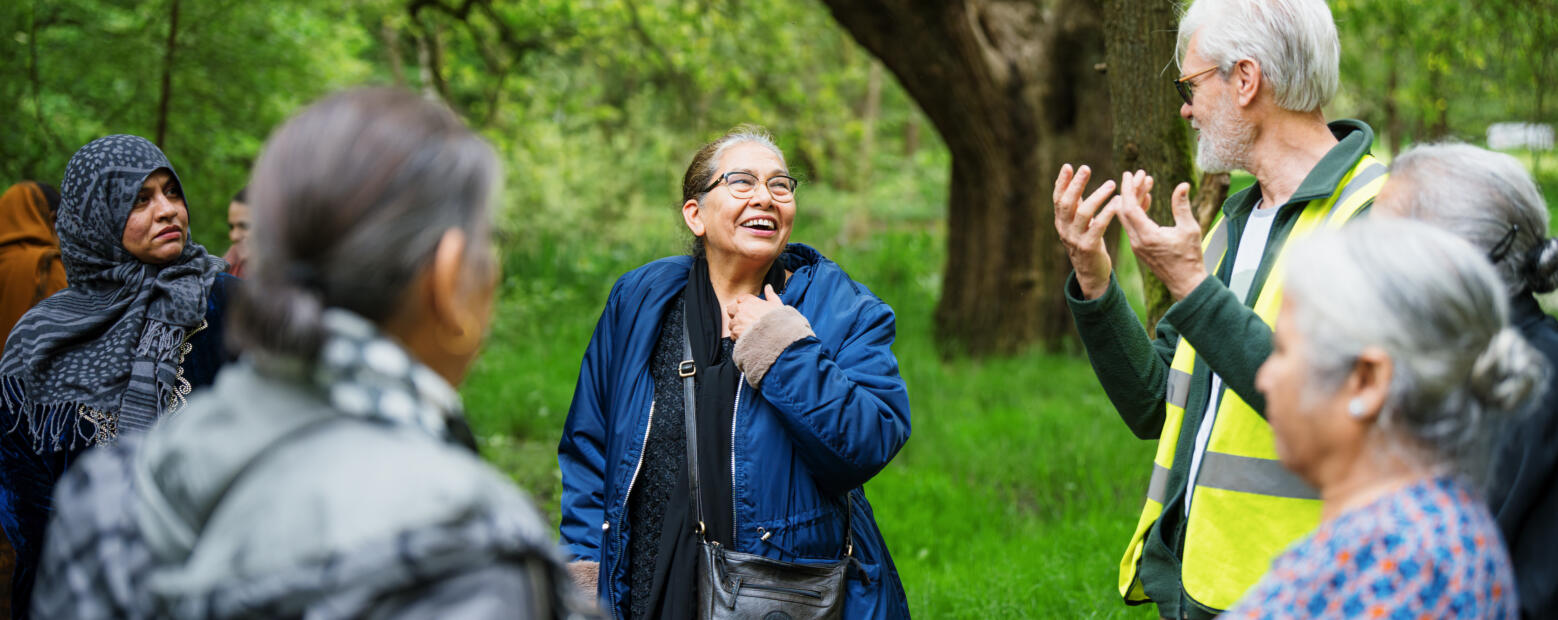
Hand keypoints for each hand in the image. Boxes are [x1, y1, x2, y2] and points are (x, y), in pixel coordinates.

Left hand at [727, 284, 785, 340]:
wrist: (776, 335)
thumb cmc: (777, 320)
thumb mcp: (776, 304)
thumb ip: (770, 294)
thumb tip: (768, 287)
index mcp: (750, 301)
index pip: (740, 299)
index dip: (743, 304)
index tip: (748, 310)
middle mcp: (741, 309)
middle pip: (731, 309)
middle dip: (735, 314)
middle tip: (745, 321)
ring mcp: (737, 321)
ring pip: (731, 323)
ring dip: (737, 327)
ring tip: (747, 331)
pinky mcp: (736, 332)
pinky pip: (732, 334)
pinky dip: (737, 337)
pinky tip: (747, 337)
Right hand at [1053, 164, 1119, 298]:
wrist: (1091, 273)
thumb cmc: (1087, 242)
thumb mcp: (1078, 223)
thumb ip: (1076, 204)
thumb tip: (1072, 180)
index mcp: (1061, 222)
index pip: (1057, 198)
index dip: (1061, 182)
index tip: (1067, 166)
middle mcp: (1064, 229)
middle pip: (1067, 204)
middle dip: (1076, 185)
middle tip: (1086, 168)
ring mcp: (1075, 239)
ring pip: (1083, 213)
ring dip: (1097, 196)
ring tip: (1111, 183)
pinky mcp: (1089, 247)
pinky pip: (1098, 227)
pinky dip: (1107, 213)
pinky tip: (1118, 202)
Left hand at [1113, 170, 1206, 300]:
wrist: (1186, 283)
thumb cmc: (1190, 258)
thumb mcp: (1189, 229)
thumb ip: (1182, 206)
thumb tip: (1182, 185)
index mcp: (1147, 236)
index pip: (1130, 208)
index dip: (1129, 188)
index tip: (1130, 173)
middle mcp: (1137, 241)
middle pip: (1125, 210)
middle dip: (1130, 190)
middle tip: (1138, 174)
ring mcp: (1137, 245)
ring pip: (1128, 218)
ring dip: (1134, 199)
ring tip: (1145, 182)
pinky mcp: (1140, 248)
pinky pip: (1133, 225)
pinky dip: (1137, 211)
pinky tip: (1147, 199)